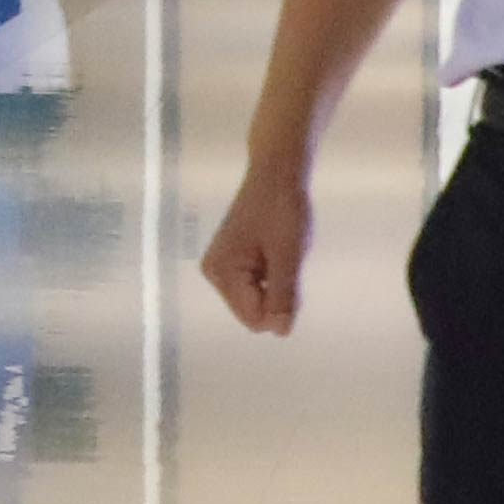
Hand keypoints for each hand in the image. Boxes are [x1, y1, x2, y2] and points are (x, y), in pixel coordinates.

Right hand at [203, 159, 310, 336]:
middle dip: (276, 293)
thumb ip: (282, 297)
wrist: (278, 171)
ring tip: (280, 251)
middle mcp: (215, 274)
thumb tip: (280, 333)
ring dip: (276, 282)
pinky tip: (276, 248)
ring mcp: (224, 267)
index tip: (288, 273)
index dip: (279, 305)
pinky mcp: (234, 260)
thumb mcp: (287, 256)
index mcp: (222, 274)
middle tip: (284, 259)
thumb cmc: (282, 210)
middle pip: (254, 310)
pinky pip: (257, 284)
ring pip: (258, 299)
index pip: (254, 317)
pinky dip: (273, 273)